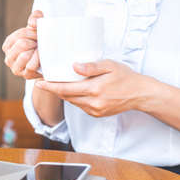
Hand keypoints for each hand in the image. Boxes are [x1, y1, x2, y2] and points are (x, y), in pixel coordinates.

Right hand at [2, 10, 42, 79]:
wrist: (48, 61)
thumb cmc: (40, 43)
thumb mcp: (36, 28)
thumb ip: (35, 18)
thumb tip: (33, 23)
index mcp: (8, 46)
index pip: (19, 35)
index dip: (31, 32)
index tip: (38, 34)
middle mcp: (8, 58)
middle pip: (21, 44)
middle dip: (34, 41)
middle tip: (41, 43)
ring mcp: (16, 68)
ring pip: (24, 55)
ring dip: (36, 51)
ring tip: (40, 50)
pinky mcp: (25, 75)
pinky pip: (31, 66)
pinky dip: (38, 59)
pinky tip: (41, 56)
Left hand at [35, 60, 149, 117]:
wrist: (140, 94)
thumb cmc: (126, 77)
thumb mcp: (110, 66)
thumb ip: (91, 67)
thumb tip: (74, 66)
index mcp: (94, 90)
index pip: (66, 89)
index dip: (50, 87)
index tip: (39, 83)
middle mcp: (93, 103)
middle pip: (66, 97)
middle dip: (54, 90)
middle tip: (45, 82)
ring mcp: (94, 110)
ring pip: (72, 102)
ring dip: (64, 94)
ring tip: (57, 84)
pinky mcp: (96, 114)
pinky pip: (80, 106)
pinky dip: (75, 98)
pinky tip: (75, 91)